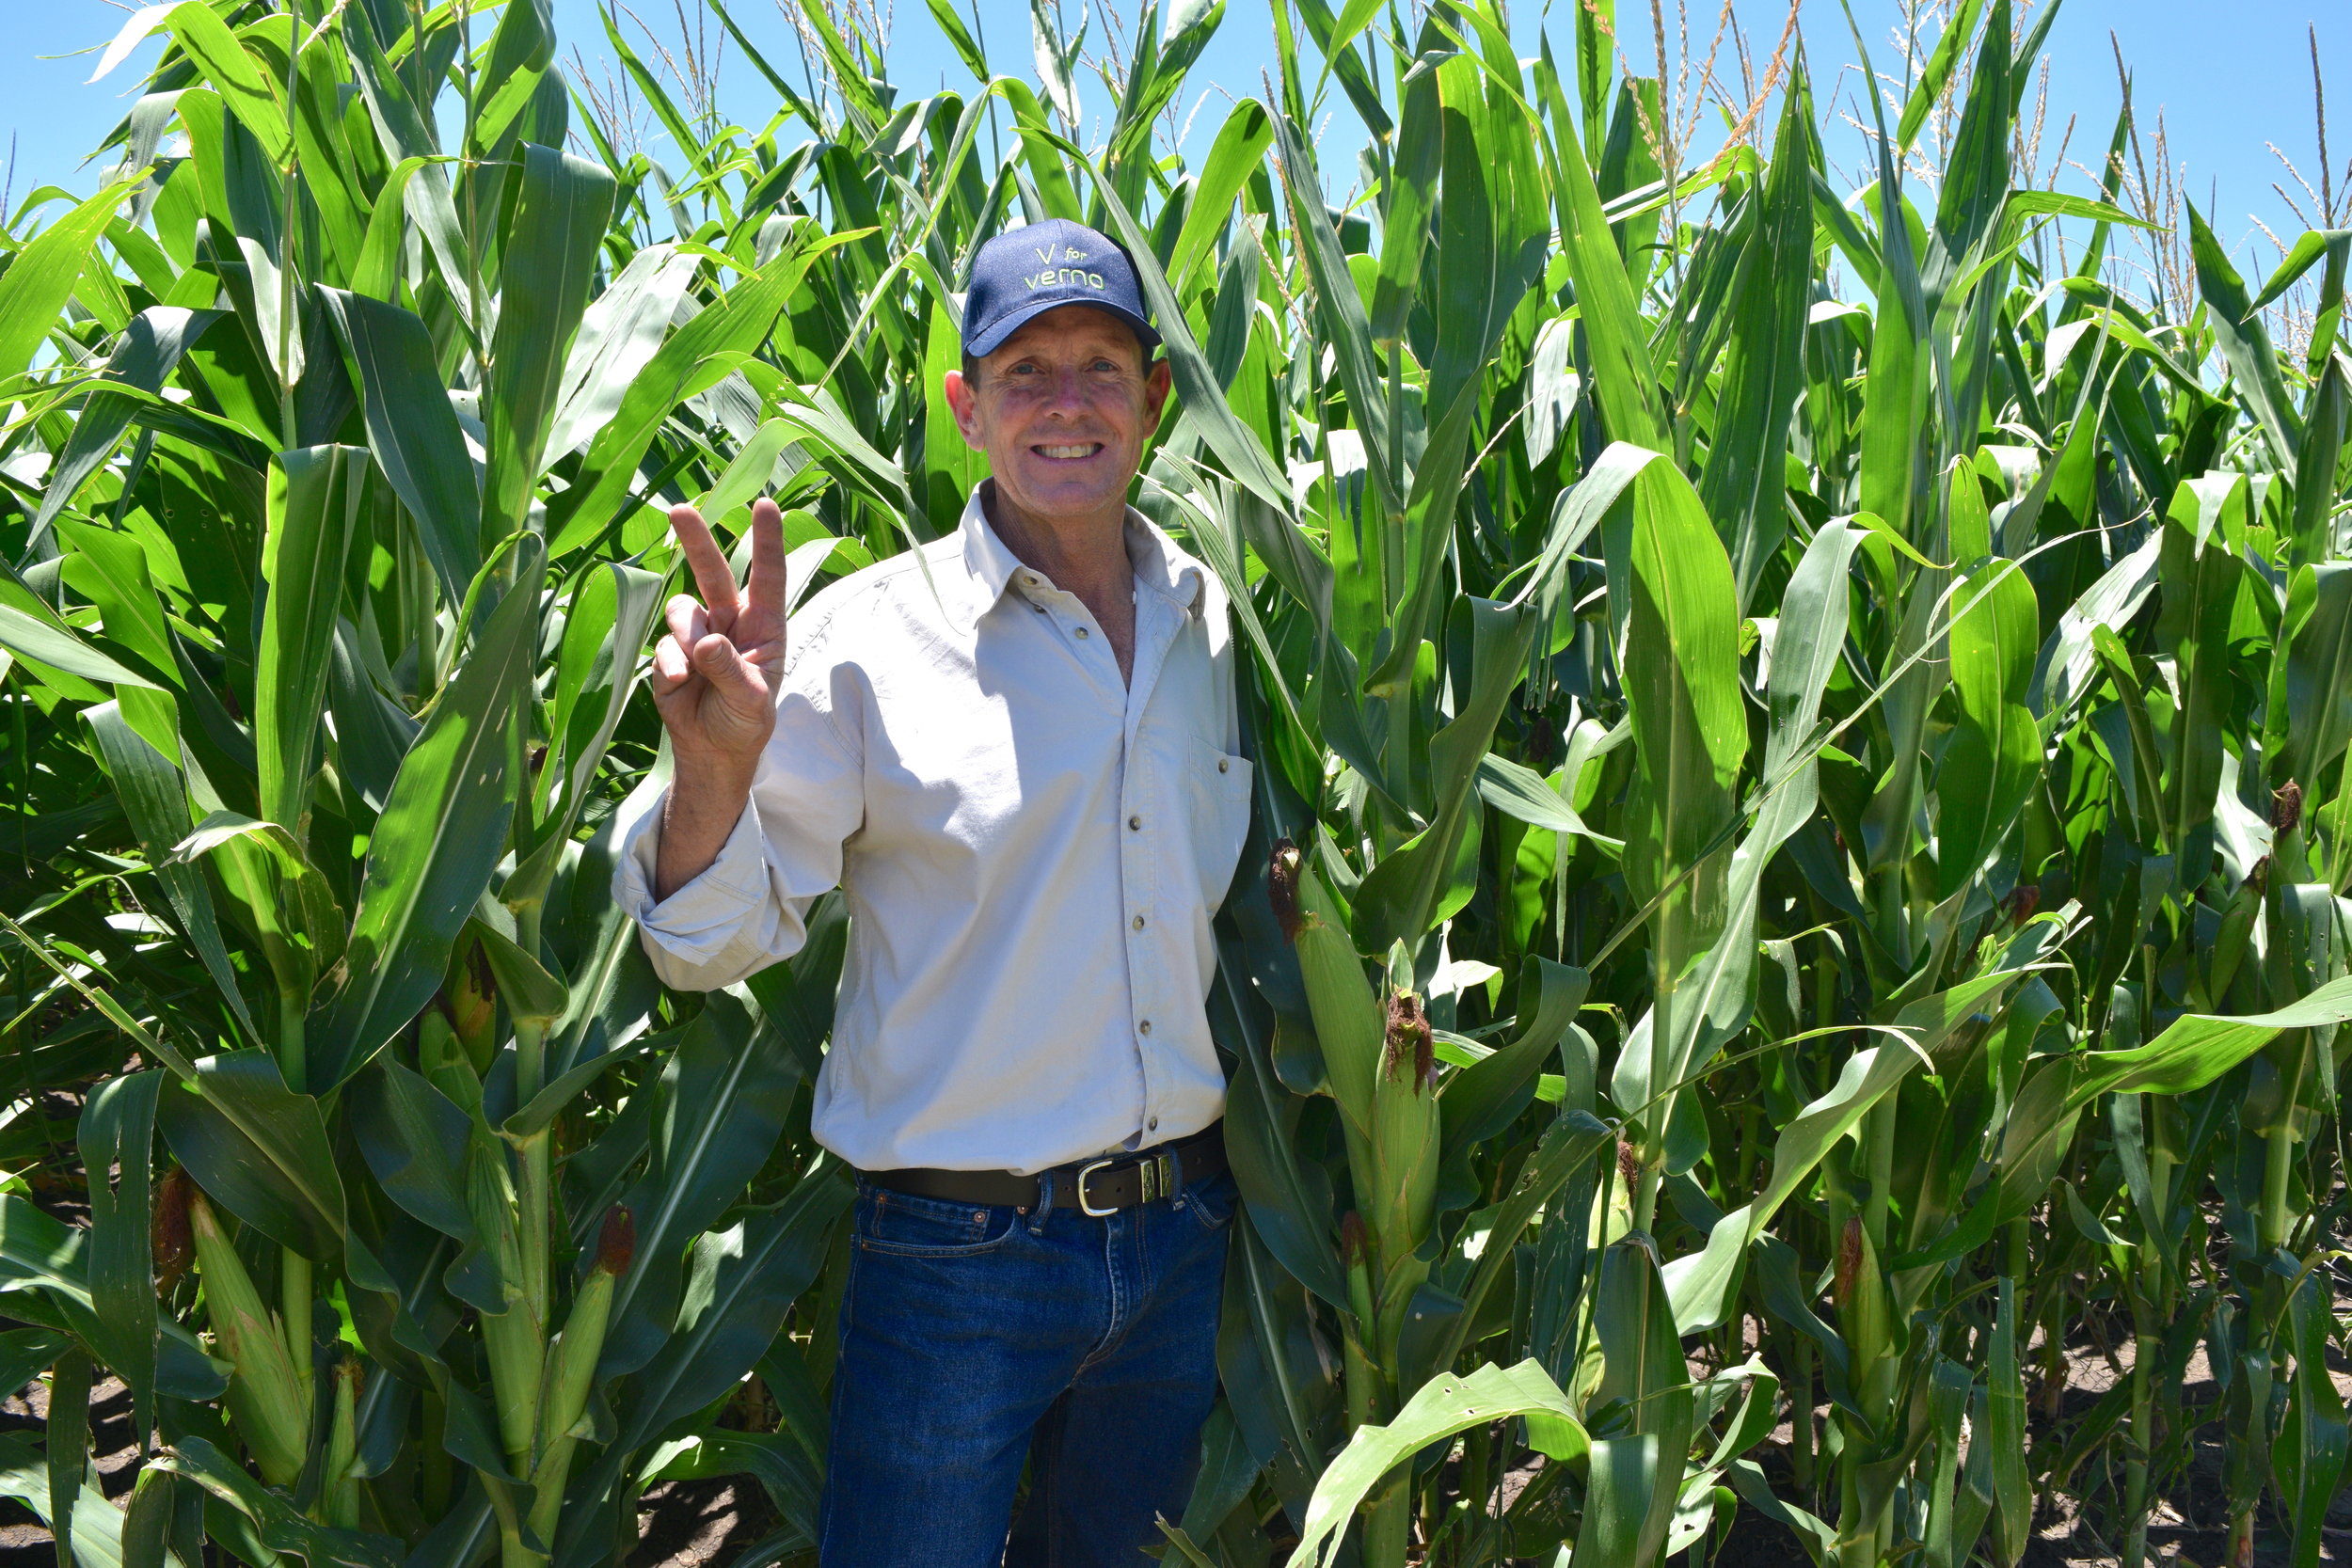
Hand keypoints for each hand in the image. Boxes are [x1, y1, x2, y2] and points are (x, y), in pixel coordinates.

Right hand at [651, 498, 786, 773]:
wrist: (713, 751)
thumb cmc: (745, 722)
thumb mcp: (751, 701)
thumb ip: (731, 670)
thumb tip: (706, 642)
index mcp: (764, 626)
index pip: (768, 577)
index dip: (767, 541)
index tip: (766, 505)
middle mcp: (731, 621)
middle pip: (713, 572)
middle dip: (697, 540)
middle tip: (679, 510)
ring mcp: (698, 634)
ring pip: (683, 610)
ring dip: (687, 637)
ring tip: (697, 672)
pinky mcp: (671, 653)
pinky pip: (664, 644)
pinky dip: (671, 662)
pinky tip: (680, 683)